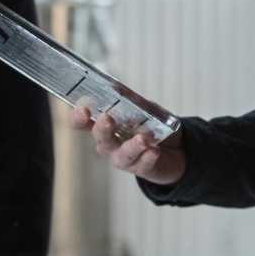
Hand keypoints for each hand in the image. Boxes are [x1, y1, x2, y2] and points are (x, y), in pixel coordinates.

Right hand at [68, 106, 186, 185]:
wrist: (176, 148)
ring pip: (122, 156)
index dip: (78, 118)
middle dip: (101, 129)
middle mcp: (111, 144)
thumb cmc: (153, 127)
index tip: (83, 110)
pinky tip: (154, 150)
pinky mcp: (142, 167)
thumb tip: (115, 87)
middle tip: (106, 119)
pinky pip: (143, 164)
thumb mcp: (146, 109)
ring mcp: (125, 158)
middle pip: (101, 139)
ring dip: (131, 146)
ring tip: (142, 139)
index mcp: (106, 127)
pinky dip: (148, 156)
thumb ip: (132, 101)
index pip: (84, 123)